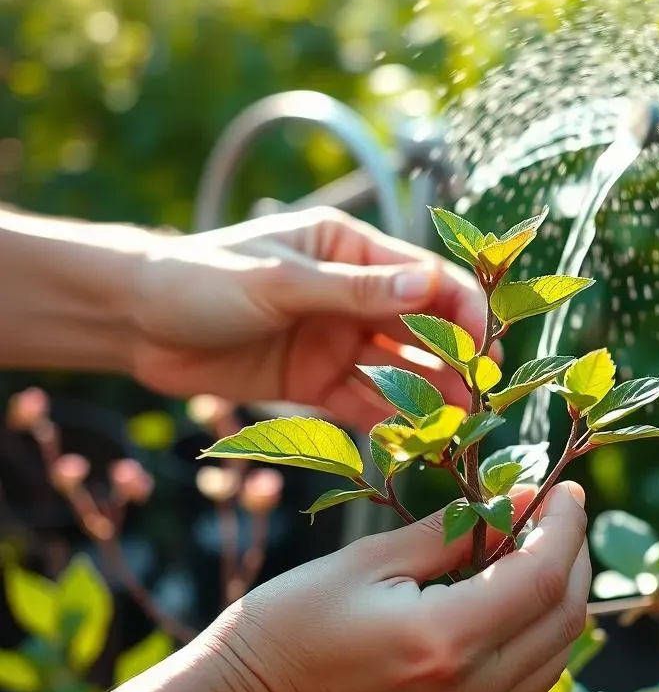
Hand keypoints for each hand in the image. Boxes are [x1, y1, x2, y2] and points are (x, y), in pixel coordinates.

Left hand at [129, 207, 489, 430]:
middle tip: (484, 395)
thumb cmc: (203, 277)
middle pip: (420, 329)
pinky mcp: (316, 383)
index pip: (424, 278)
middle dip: (454, 360)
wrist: (135, 323)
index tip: (489, 343)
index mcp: (350, 249)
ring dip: (430, 396)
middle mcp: (354, 296)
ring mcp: (337, 341)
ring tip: (460, 426)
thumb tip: (427, 287)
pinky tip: (413, 442)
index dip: (462, 308)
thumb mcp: (280, 279)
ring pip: (399, 371)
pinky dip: (388, 422)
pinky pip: (362, 404)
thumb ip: (354, 290)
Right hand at [201, 482, 589, 691]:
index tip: (568, 489)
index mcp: (443, 644)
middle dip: (574, 557)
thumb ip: (453, 532)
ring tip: (544, 545)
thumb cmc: (290, 621)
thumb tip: (516, 501)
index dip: (565, 527)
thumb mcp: (372, 559)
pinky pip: (526, 684)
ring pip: (555, 657)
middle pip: (563, 621)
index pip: (542, 579)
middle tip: (559, 511)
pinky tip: (518, 596)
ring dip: (562, 597)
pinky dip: (539, 635)